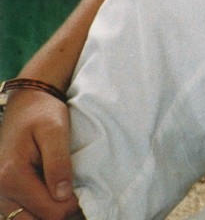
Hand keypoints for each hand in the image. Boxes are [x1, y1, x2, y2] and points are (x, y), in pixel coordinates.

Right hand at [0, 90, 79, 219]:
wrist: (26, 103)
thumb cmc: (42, 113)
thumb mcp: (55, 131)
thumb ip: (58, 163)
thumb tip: (63, 196)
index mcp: (11, 176)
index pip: (50, 210)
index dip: (73, 206)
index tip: (87, 191)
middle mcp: (0, 190)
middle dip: (60, 213)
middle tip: (78, 198)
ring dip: (48, 213)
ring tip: (67, 196)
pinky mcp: (3, 192)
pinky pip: (21, 213)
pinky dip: (39, 210)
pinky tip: (55, 195)